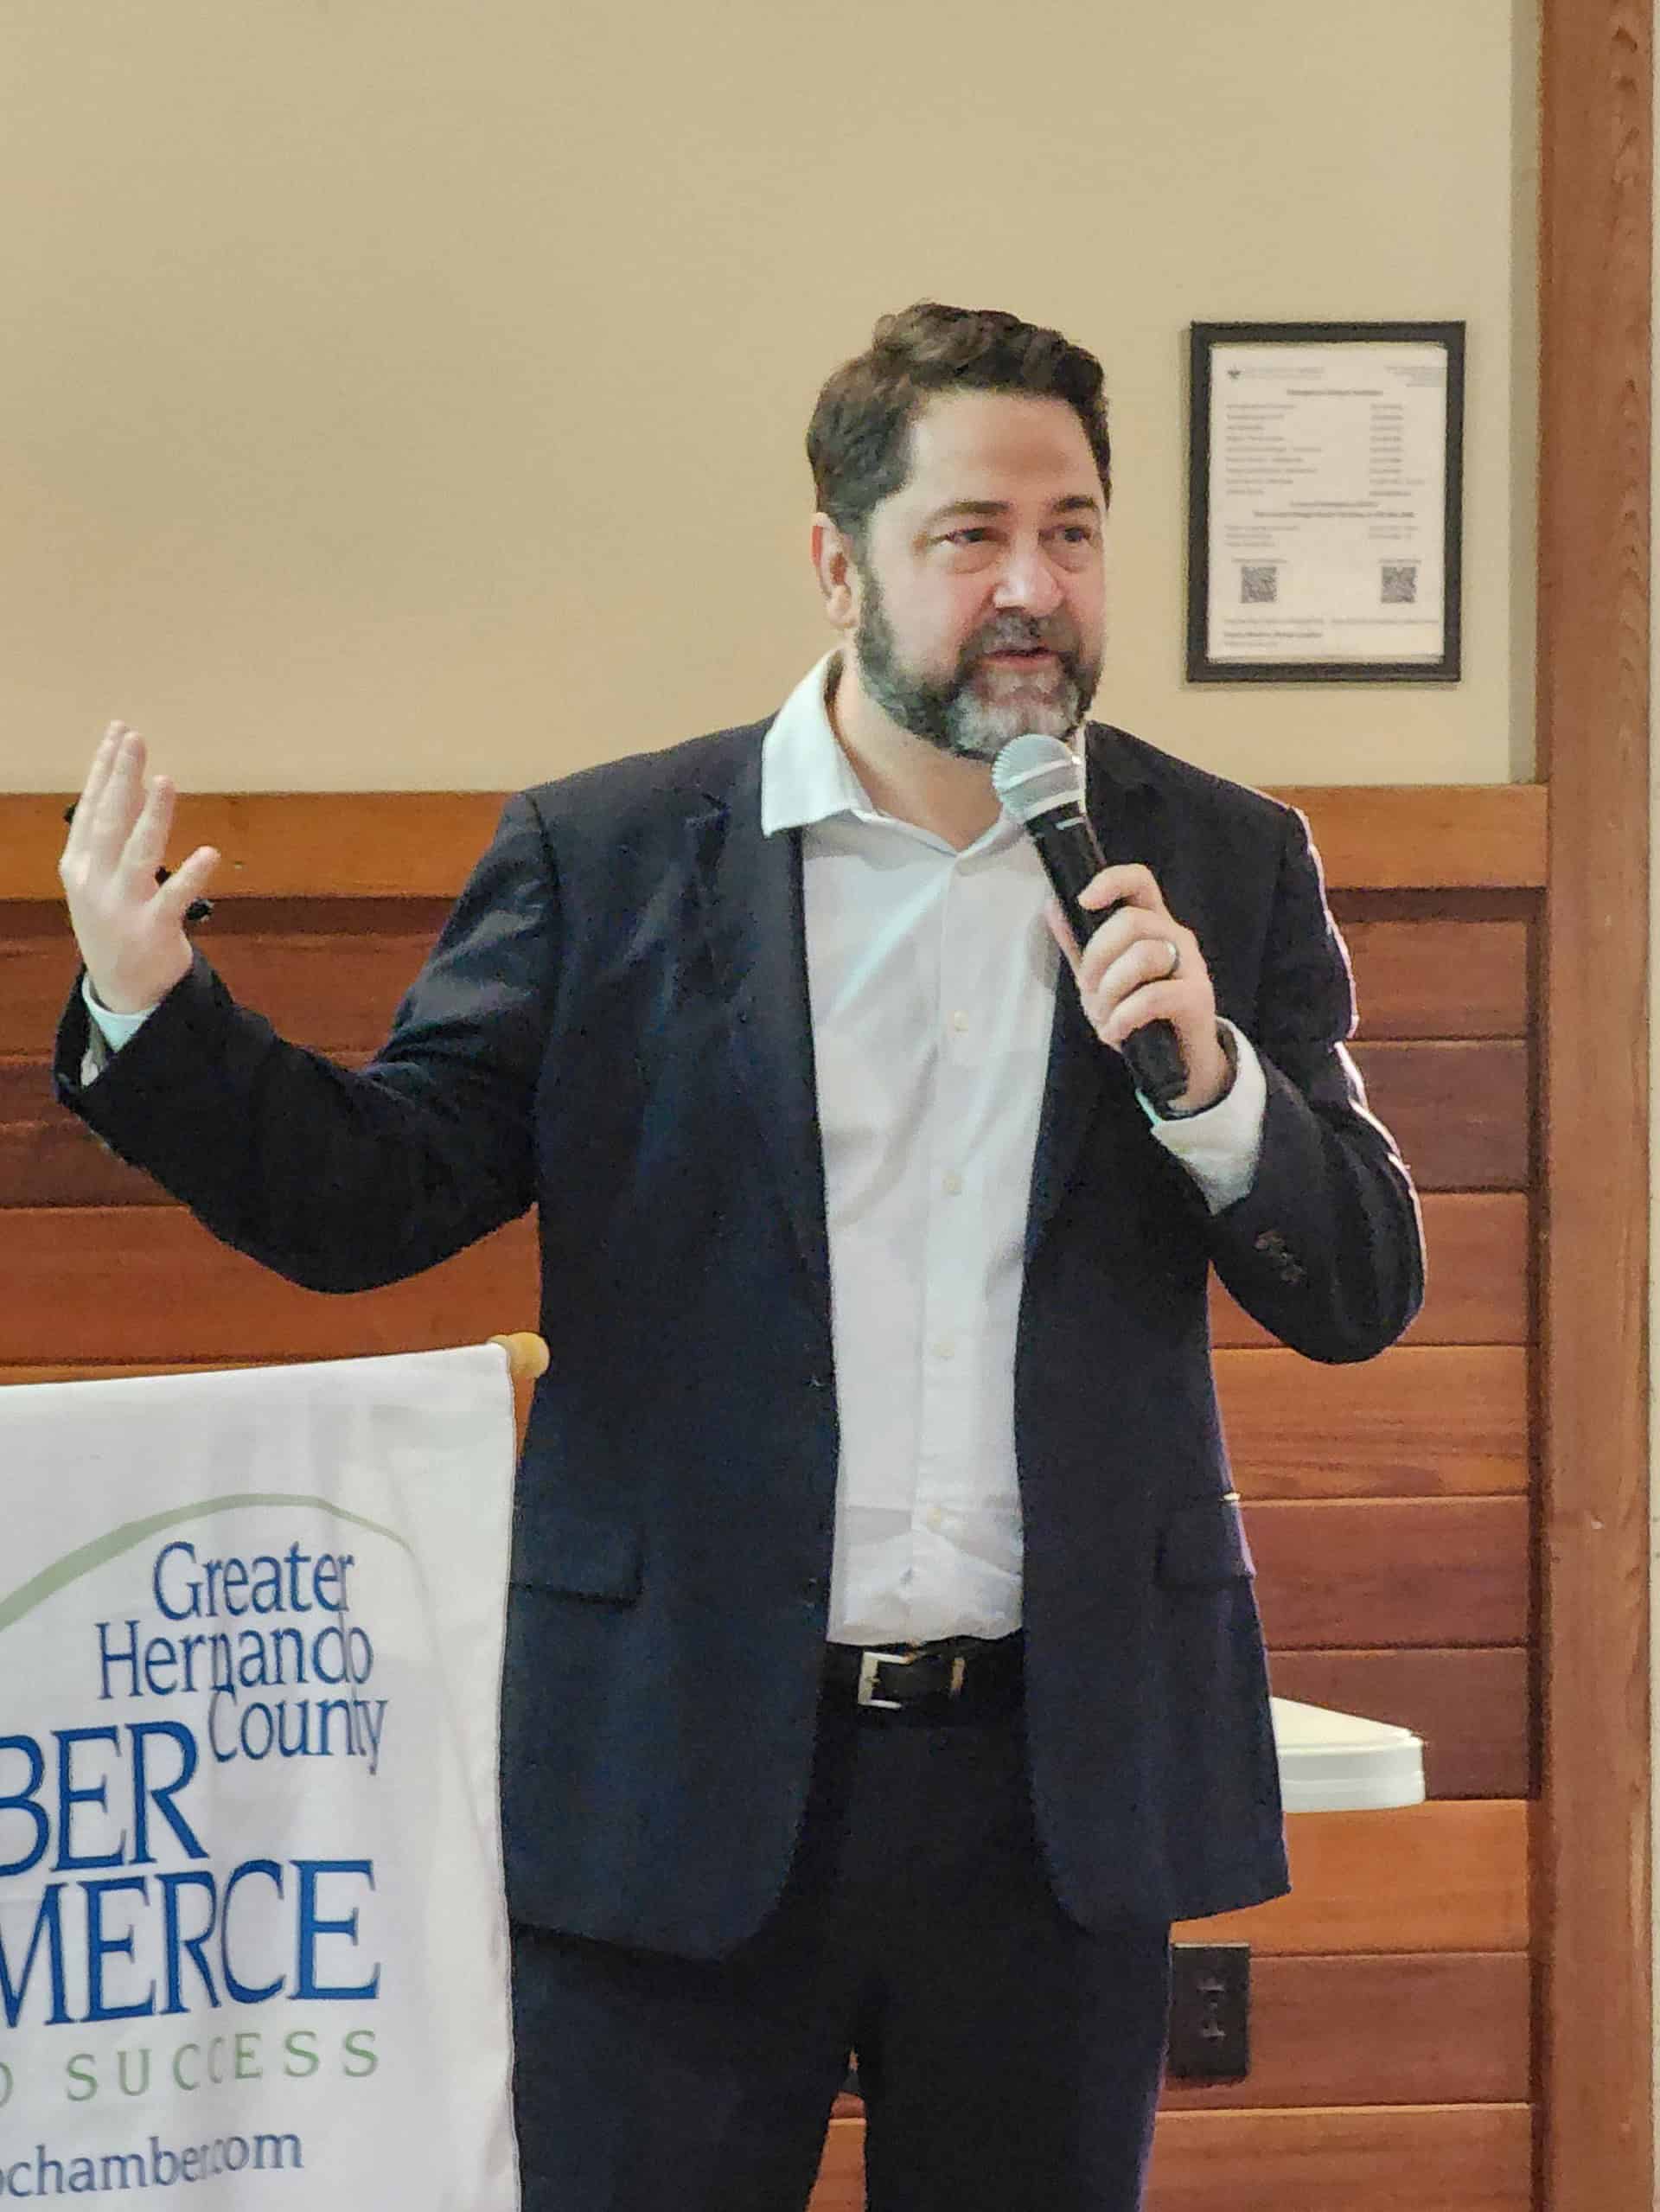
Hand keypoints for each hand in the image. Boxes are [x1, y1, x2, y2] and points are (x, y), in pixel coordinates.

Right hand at [58, 723, 220, 1014]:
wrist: (122, 988)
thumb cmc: (115, 921)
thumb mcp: (103, 877)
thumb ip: (117, 834)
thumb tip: (133, 781)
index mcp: (79, 865)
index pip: (91, 808)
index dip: (104, 769)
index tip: (119, 732)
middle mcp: (94, 883)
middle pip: (108, 822)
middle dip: (120, 778)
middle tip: (135, 739)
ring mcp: (122, 908)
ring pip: (137, 854)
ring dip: (151, 816)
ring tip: (164, 780)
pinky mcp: (153, 931)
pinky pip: (173, 899)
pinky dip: (191, 876)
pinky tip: (209, 853)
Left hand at [1045, 863, 1231, 1112]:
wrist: (1178, 1062)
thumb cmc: (1139, 1013)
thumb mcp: (1100, 979)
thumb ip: (1079, 945)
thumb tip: (1052, 907)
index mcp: (1152, 924)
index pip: (1139, 881)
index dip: (1111, 880)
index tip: (1084, 900)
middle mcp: (1175, 936)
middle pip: (1132, 920)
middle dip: (1097, 956)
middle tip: (1088, 988)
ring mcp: (1191, 965)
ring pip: (1143, 956)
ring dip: (1111, 991)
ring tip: (1104, 1016)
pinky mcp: (1197, 997)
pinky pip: (1153, 996)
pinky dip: (1124, 1017)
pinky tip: (1115, 1032)